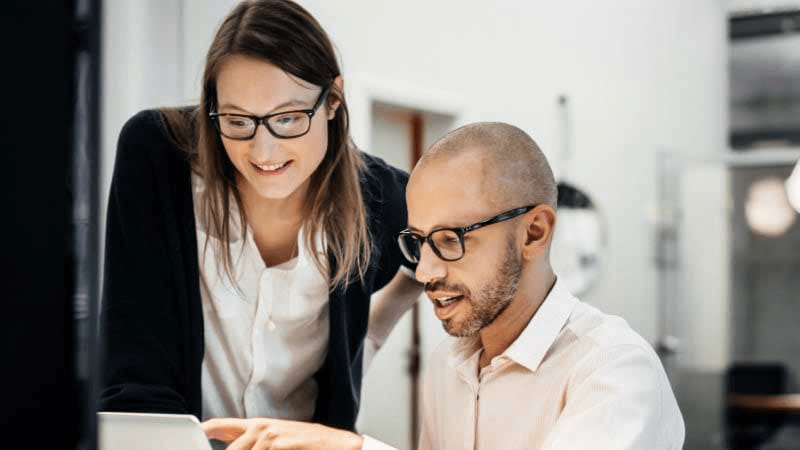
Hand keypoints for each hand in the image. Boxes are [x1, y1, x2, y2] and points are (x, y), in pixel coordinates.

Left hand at [201, 417, 363, 449]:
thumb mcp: (276, 439)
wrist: (337, 445)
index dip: (204, 431)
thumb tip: (224, 442)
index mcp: (257, 426)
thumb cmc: (305, 445)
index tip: (197, 433)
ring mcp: (270, 437)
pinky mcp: (280, 444)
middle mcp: (260, 429)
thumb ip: (251, 442)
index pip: (220, 427)